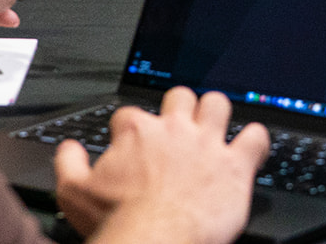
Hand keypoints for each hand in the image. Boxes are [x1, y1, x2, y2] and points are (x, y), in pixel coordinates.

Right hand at [55, 87, 268, 243]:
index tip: (134, 144)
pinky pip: (256, 137)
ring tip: (214, 127)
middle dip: (179, 108)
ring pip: (218, 104)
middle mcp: (174, 129)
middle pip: (180, 96)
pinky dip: (256, 140)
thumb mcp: (73, 193)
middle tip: (178, 128)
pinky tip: (252, 146)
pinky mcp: (235, 165)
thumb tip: (68, 148)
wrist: (154, 242)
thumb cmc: (119, 221)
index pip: (131, 114)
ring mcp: (207, 144)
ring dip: (217, 114)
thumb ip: (68, 163)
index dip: (132, 129)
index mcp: (137, 132)